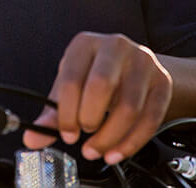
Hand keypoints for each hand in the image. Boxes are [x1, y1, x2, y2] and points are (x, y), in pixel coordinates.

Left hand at [22, 32, 172, 165]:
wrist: (135, 65)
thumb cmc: (96, 73)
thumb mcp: (72, 83)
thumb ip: (53, 111)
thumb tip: (33, 137)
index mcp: (85, 43)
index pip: (72, 78)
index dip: (66, 112)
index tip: (66, 133)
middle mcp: (114, 46)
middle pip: (101, 86)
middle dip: (89, 119)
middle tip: (83, 136)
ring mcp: (142, 62)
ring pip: (129, 106)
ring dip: (110, 137)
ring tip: (97, 149)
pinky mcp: (162, 82)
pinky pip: (150, 119)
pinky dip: (131, 142)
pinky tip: (116, 151)